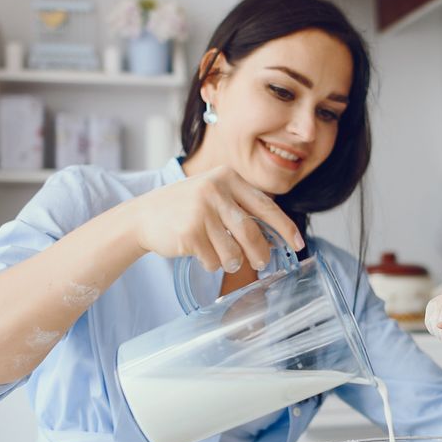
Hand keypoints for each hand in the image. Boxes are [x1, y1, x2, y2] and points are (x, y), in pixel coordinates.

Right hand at [131, 166, 303, 272]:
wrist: (143, 216)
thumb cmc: (185, 209)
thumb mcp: (213, 195)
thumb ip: (241, 207)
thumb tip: (276, 234)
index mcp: (227, 177)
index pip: (266, 206)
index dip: (285, 227)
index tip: (298, 244)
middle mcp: (215, 190)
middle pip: (252, 232)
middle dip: (260, 253)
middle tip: (262, 263)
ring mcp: (201, 211)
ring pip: (233, 251)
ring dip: (231, 261)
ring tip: (222, 257)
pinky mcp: (189, 232)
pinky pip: (213, 260)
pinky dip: (211, 263)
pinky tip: (199, 253)